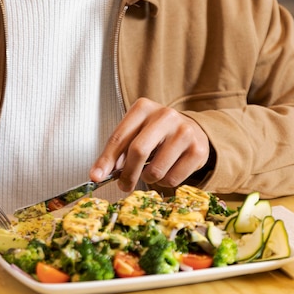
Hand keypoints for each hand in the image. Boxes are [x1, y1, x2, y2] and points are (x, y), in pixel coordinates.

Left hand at [90, 97, 209, 191]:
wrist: (191, 130)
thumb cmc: (157, 133)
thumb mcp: (136, 133)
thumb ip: (119, 151)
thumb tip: (99, 174)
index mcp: (143, 108)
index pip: (119, 136)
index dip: (106, 159)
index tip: (96, 176)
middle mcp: (165, 115)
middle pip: (138, 151)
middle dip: (127, 174)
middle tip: (124, 185)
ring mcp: (184, 131)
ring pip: (156, 170)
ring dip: (148, 179)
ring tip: (151, 171)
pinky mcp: (198, 149)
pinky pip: (172, 179)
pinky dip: (164, 182)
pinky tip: (167, 170)